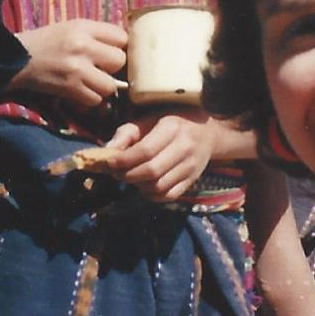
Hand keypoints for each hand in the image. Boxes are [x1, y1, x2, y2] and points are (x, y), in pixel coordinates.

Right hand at [13, 19, 127, 107]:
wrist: (15, 59)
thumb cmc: (46, 42)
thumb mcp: (71, 28)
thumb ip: (96, 35)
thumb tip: (125, 47)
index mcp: (83, 27)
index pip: (122, 37)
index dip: (120, 47)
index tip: (111, 53)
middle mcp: (82, 45)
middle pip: (120, 61)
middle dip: (112, 68)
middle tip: (101, 69)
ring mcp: (77, 68)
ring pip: (110, 85)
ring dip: (102, 88)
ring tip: (90, 83)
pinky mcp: (69, 88)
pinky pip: (94, 100)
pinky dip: (89, 100)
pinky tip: (80, 92)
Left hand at [104, 108, 218, 201]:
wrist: (207, 133)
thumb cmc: (172, 123)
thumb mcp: (149, 120)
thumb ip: (127, 133)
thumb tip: (107, 151)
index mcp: (172, 128)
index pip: (146, 151)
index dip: (124, 160)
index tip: (109, 163)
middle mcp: (184, 148)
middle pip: (151, 171)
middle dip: (128, 175)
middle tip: (116, 172)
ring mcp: (191, 167)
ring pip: (159, 186)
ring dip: (138, 186)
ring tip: (131, 177)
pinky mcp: (192, 180)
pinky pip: (168, 195)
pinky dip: (151, 195)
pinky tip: (144, 185)